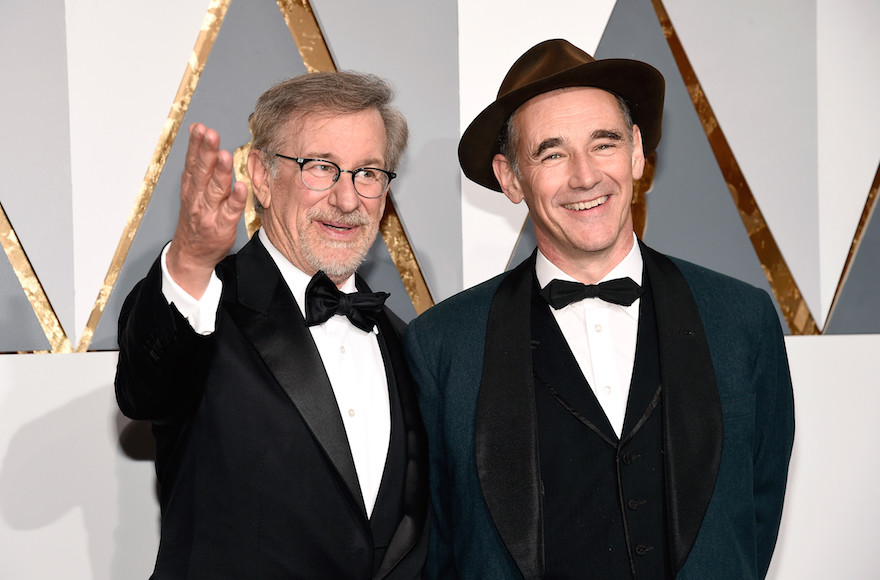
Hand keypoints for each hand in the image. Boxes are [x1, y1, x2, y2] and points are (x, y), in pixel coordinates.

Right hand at [166, 123, 248, 297]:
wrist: (190, 253)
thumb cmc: (196, 218)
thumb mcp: (192, 189)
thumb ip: (197, 163)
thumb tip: (198, 133)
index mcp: (191, 187)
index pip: (193, 162)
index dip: (196, 145)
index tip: (200, 128)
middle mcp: (198, 197)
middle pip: (202, 172)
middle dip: (206, 152)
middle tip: (211, 135)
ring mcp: (210, 212)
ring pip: (216, 189)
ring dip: (220, 172)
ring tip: (224, 155)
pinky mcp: (222, 226)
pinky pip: (230, 211)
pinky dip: (236, 199)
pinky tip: (241, 187)